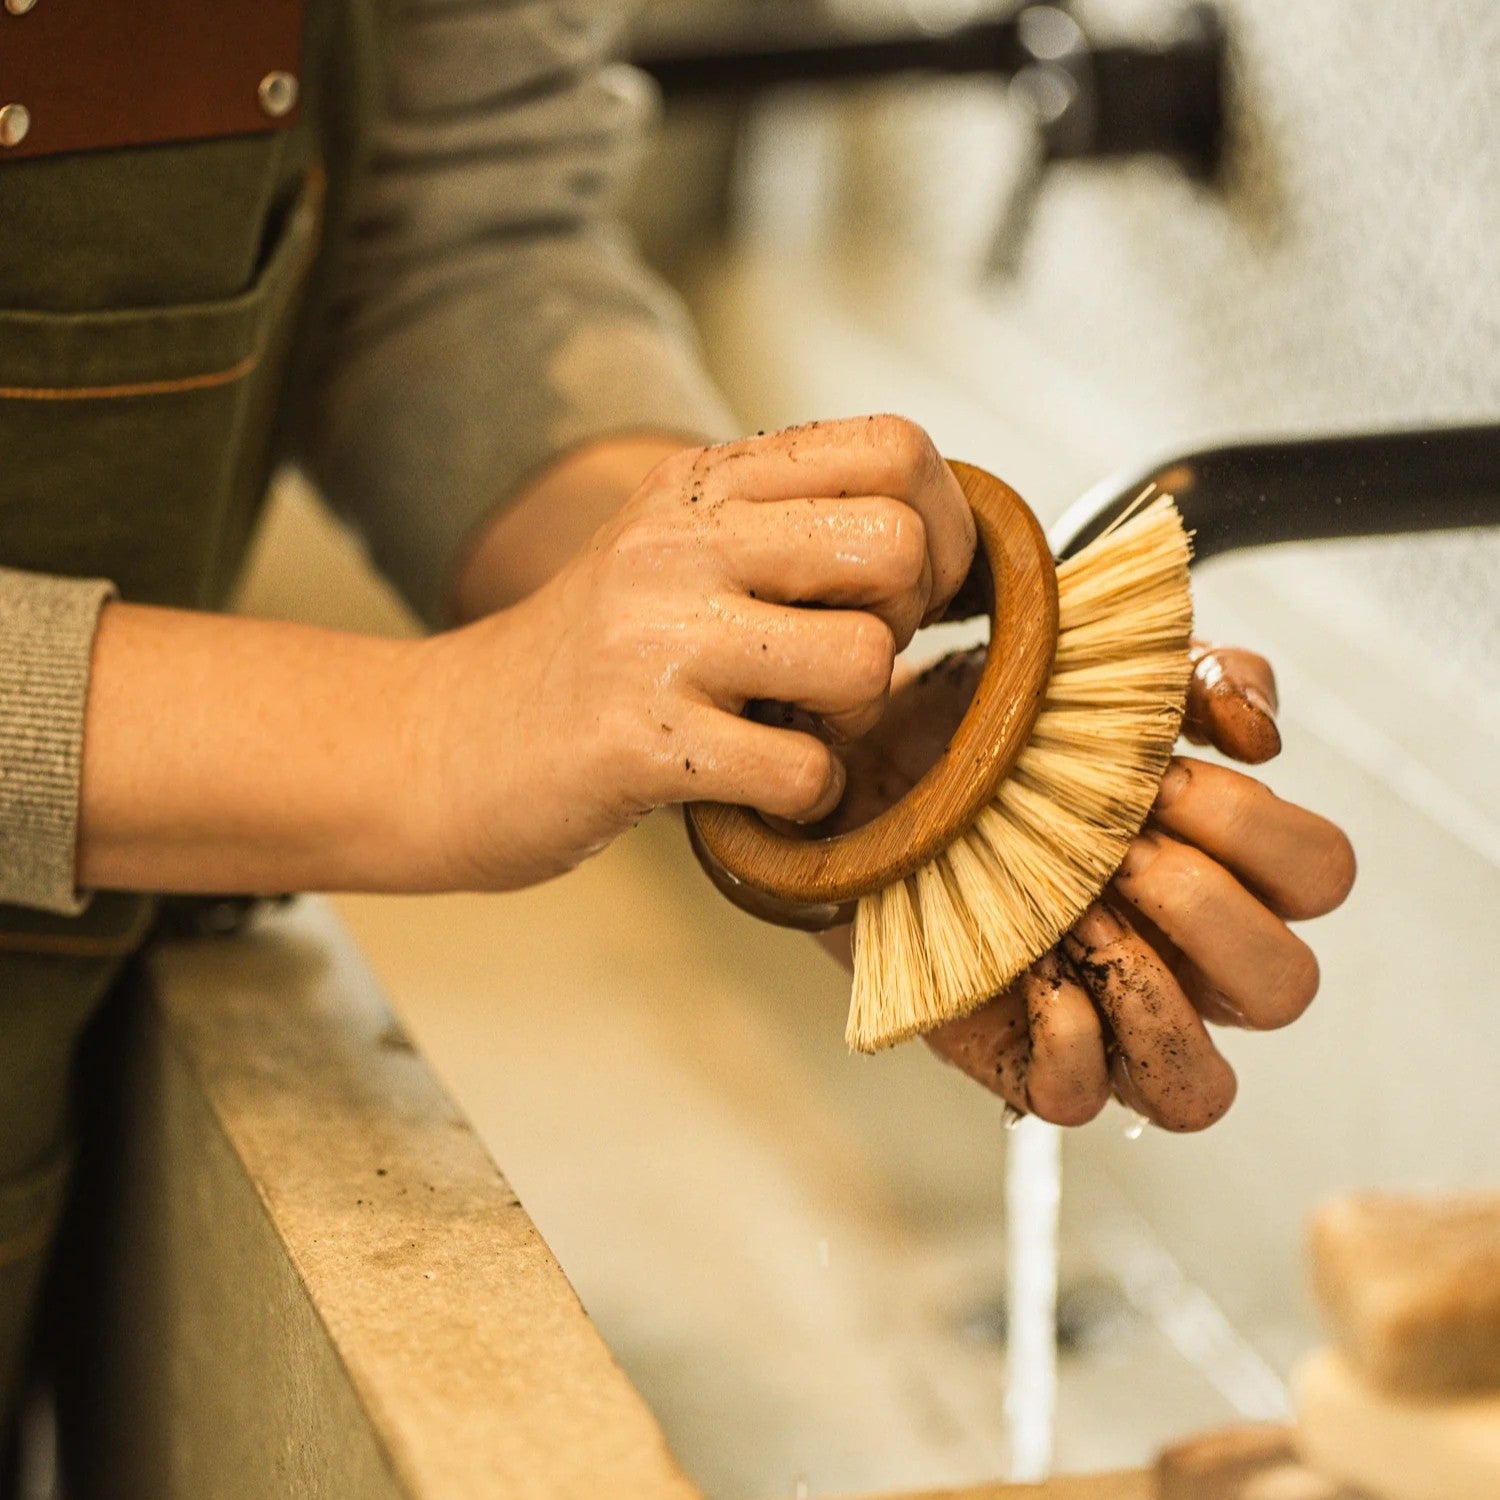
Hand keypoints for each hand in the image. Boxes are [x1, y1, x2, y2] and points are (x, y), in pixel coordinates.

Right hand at [411, 417, 977, 888]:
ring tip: (795, 727)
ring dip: (854, 720)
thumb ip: (782, 525)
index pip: (896, 447)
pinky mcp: (640, 741)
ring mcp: (656, 639)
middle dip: (906, 625)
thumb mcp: (675, 552)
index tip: (916, 592)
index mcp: (702, 483)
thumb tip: (934, 539)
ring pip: (864, 661)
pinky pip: (803, 771)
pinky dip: (805, 798)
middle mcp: (679, 542)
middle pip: (896, 546)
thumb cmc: (589, 660)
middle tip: (843, 664)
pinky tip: (757, 789)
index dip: (945, 528)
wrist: (446, 744)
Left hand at [820, 642, 1355, 1132]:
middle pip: (1284, 988)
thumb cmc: (991, 727)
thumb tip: (1263, 737)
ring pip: (1201, 1087)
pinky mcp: (1020, 1054)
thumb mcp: (1101, 674)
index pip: (1318, 876)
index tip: (1159, 778)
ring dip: (1148, 987)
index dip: (1257, 830)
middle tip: (1115, 849)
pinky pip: (1077, 1099)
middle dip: (1205, 908)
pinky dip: (1064, 1036)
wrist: (865, 758)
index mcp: (1218, 865)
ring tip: (1074, 913)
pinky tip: (1025, 965)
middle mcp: (1179, 955)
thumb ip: (1202, 679)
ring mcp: (1105, 1017)